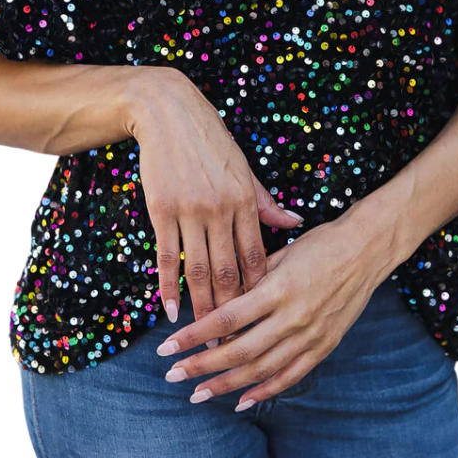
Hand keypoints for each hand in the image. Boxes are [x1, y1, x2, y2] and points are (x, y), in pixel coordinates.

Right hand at [125, 67, 303, 342]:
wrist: (169, 113)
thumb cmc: (211, 142)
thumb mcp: (245, 169)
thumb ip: (266, 202)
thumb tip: (295, 222)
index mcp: (247, 201)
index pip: (257, 257)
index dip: (258, 292)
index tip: (260, 320)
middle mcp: (221, 209)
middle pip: (229, 272)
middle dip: (231, 312)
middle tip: (231, 344)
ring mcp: (190, 211)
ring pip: (198, 270)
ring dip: (200, 307)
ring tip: (202, 337)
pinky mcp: (162, 210)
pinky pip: (166, 256)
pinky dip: (168, 286)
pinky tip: (170, 311)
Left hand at [154, 201, 409, 407]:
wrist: (367, 249)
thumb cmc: (320, 244)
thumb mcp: (281, 254)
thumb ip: (251, 282)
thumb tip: (218, 307)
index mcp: (278, 288)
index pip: (226, 318)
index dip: (193, 336)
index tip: (166, 347)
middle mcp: (293, 316)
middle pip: (238, 350)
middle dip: (201, 366)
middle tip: (172, 375)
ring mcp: (311, 334)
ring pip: (261, 369)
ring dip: (225, 385)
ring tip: (197, 394)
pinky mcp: (325, 345)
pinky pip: (290, 376)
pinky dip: (264, 392)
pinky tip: (240, 401)